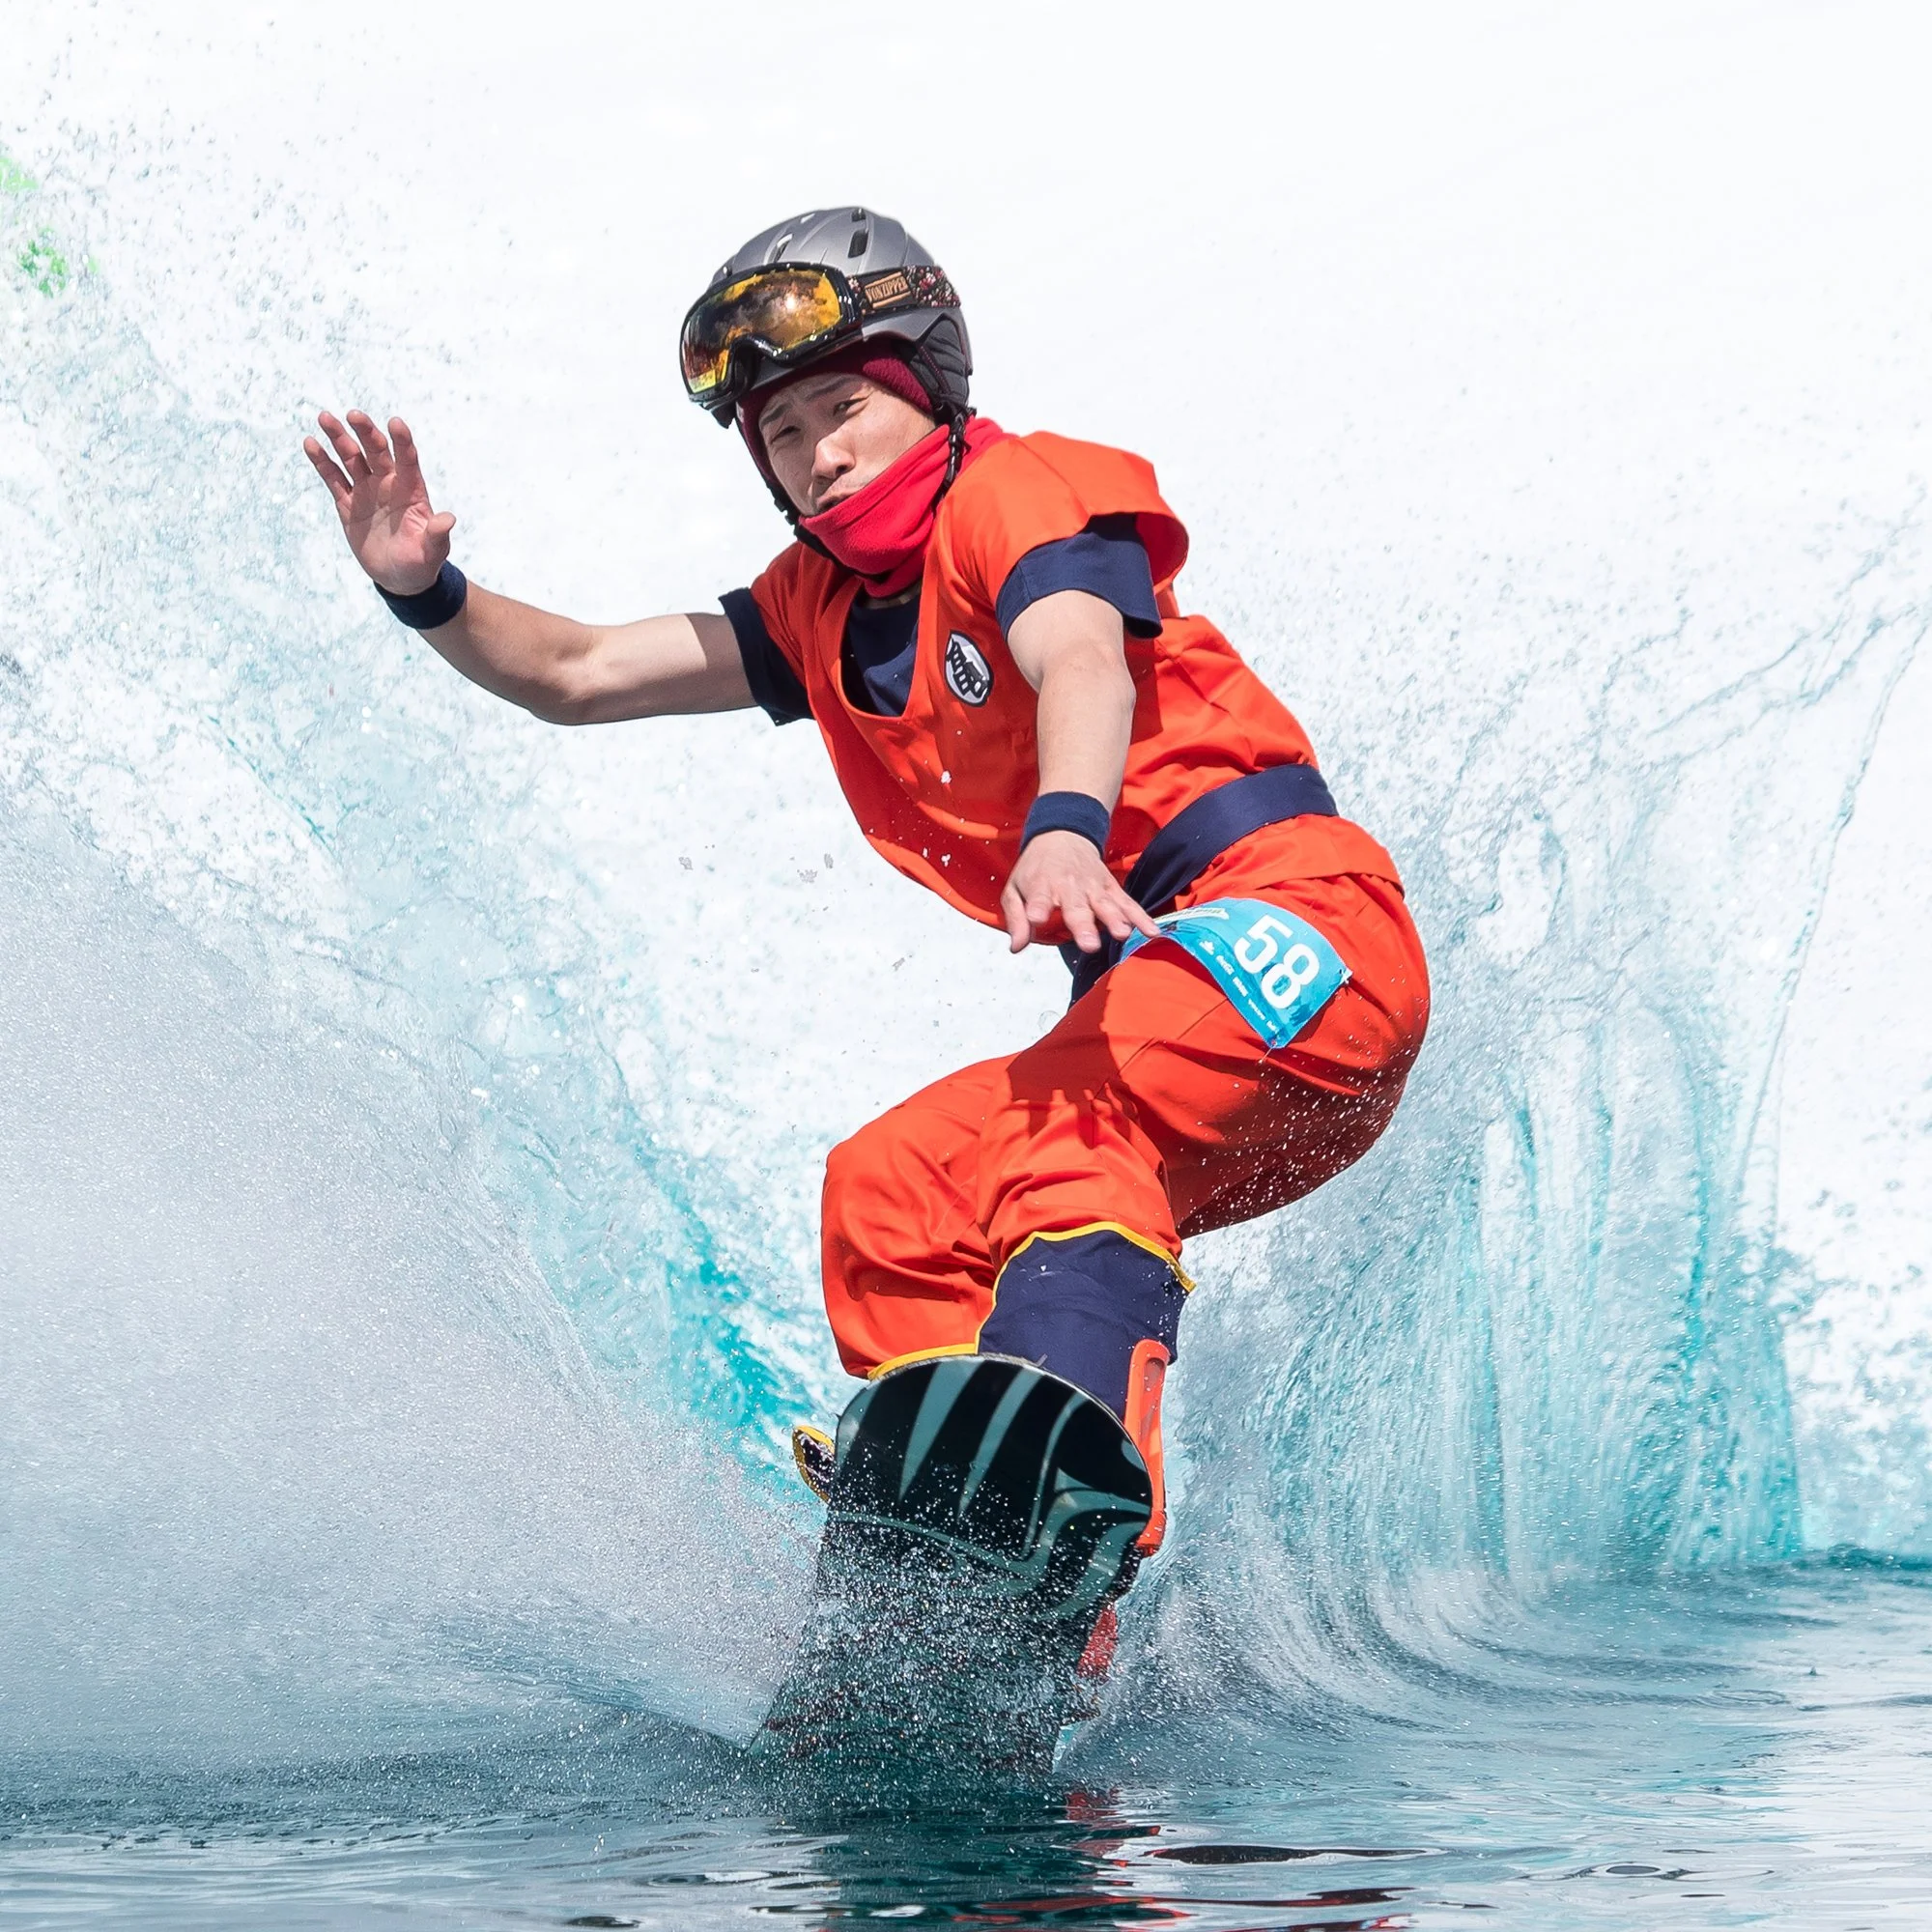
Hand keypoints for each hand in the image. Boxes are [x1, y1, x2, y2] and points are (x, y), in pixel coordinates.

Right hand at [302, 410, 454, 594]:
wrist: (400, 578)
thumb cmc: (422, 563)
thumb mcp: (432, 551)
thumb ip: (437, 534)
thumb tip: (448, 519)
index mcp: (411, 491)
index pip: (407, 460)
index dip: (402, 442)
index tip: (395, 423)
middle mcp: (388, 484)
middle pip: (376, 452)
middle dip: (365, 432)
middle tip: (353, 415)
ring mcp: (367, 491)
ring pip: (352, 459)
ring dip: (339, 438)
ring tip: (325, 418)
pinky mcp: (348, 504)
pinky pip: (334, 479)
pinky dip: (322, 462)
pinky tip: (310, 443)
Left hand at [1000, 830, 1159, 955]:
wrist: (1062, 835)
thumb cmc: (1036, 868)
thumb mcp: (1014, 888)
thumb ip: (1016, 918)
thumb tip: (1016, 947)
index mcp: (1042, 885)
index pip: (1039, 898)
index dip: (1037, 908)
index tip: (1036, 919)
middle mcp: (1070, 886)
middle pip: (1077, 907)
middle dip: (1083, 925)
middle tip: (1089, 945)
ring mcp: (1093, 887)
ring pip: (1105, 904)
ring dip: (1115, 919)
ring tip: (1122, 934)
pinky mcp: (1111, 888)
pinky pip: (1127, 903)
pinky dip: (1140, 916)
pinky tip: (1151, 931)